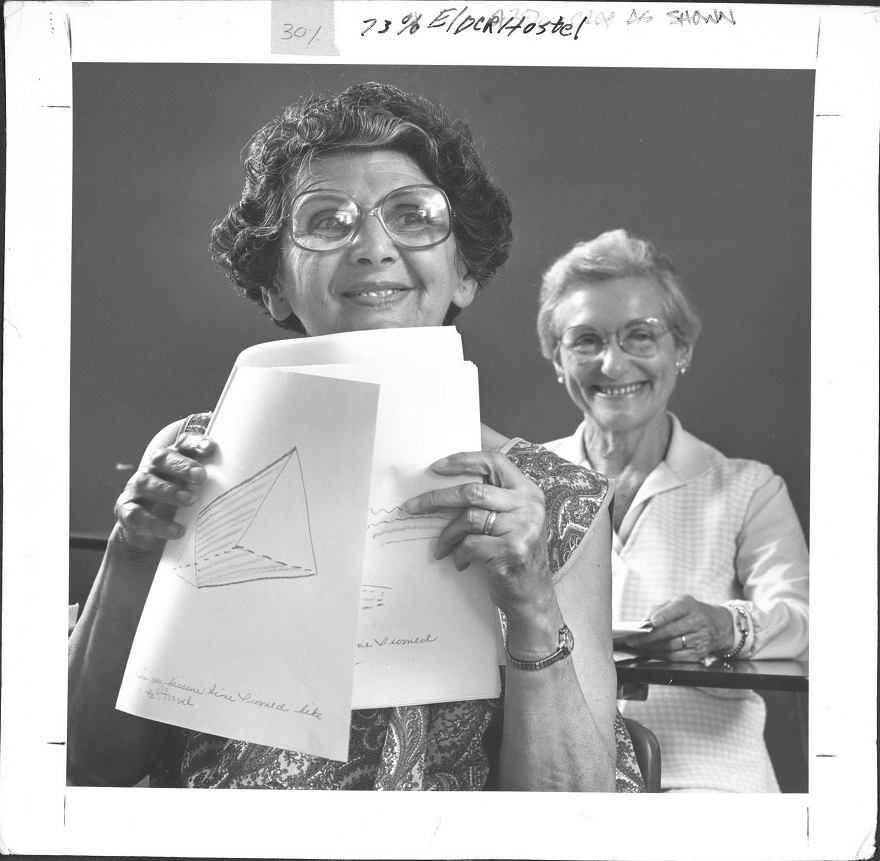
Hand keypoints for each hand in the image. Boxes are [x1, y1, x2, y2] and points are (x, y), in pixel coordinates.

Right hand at [113, 433, 215, 556]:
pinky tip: (177, 530)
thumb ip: (210, 483)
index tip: (211, 448)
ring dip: (169, 491)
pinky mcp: (126, 512)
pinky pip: (138, 516)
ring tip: (190, 500)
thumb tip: (243, 481)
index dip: (195, 444)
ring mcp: (136, 490)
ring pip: (147, 483)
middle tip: (200, 476)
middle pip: (162, 459)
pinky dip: (158, 524)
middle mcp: (151, 471)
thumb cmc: (177, 506)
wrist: (146, 534)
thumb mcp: (193, 491)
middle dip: (182, 465)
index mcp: (170, 461)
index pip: (181, 445)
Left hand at [402, 451, 557, 633]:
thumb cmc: (513, 555)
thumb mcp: (512, 520)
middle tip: (413, 506)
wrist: (532, 596)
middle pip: (473, 491)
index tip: (436, 467)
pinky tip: (460, 562)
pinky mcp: (512, 550)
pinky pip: (471, 544)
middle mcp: (529, 506)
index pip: (495, 462)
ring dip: (448, 535)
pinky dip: (458, 554)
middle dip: (437, 498)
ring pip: (468, 519)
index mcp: (528, 492)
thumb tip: (444, 486)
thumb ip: (492, 501)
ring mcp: (523, 528)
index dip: (464, 460)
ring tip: (442, 547)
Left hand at [623, 594, 734, 661]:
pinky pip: (676, 657)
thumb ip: (659, 609)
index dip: (664, 616)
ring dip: (652, 647)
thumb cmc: (690, 612)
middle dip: (648, 637)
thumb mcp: (678, 603)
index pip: (676, 609)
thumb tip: (643, 621)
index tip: (651, 622)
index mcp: (689, 605)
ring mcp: (700, 639)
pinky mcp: (699, 653)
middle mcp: (697, 621)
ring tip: (638, 646)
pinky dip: (661, 655)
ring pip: (671, 646)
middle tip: (632, 639)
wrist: (718, 625)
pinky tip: (650, 653)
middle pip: (670, 631)